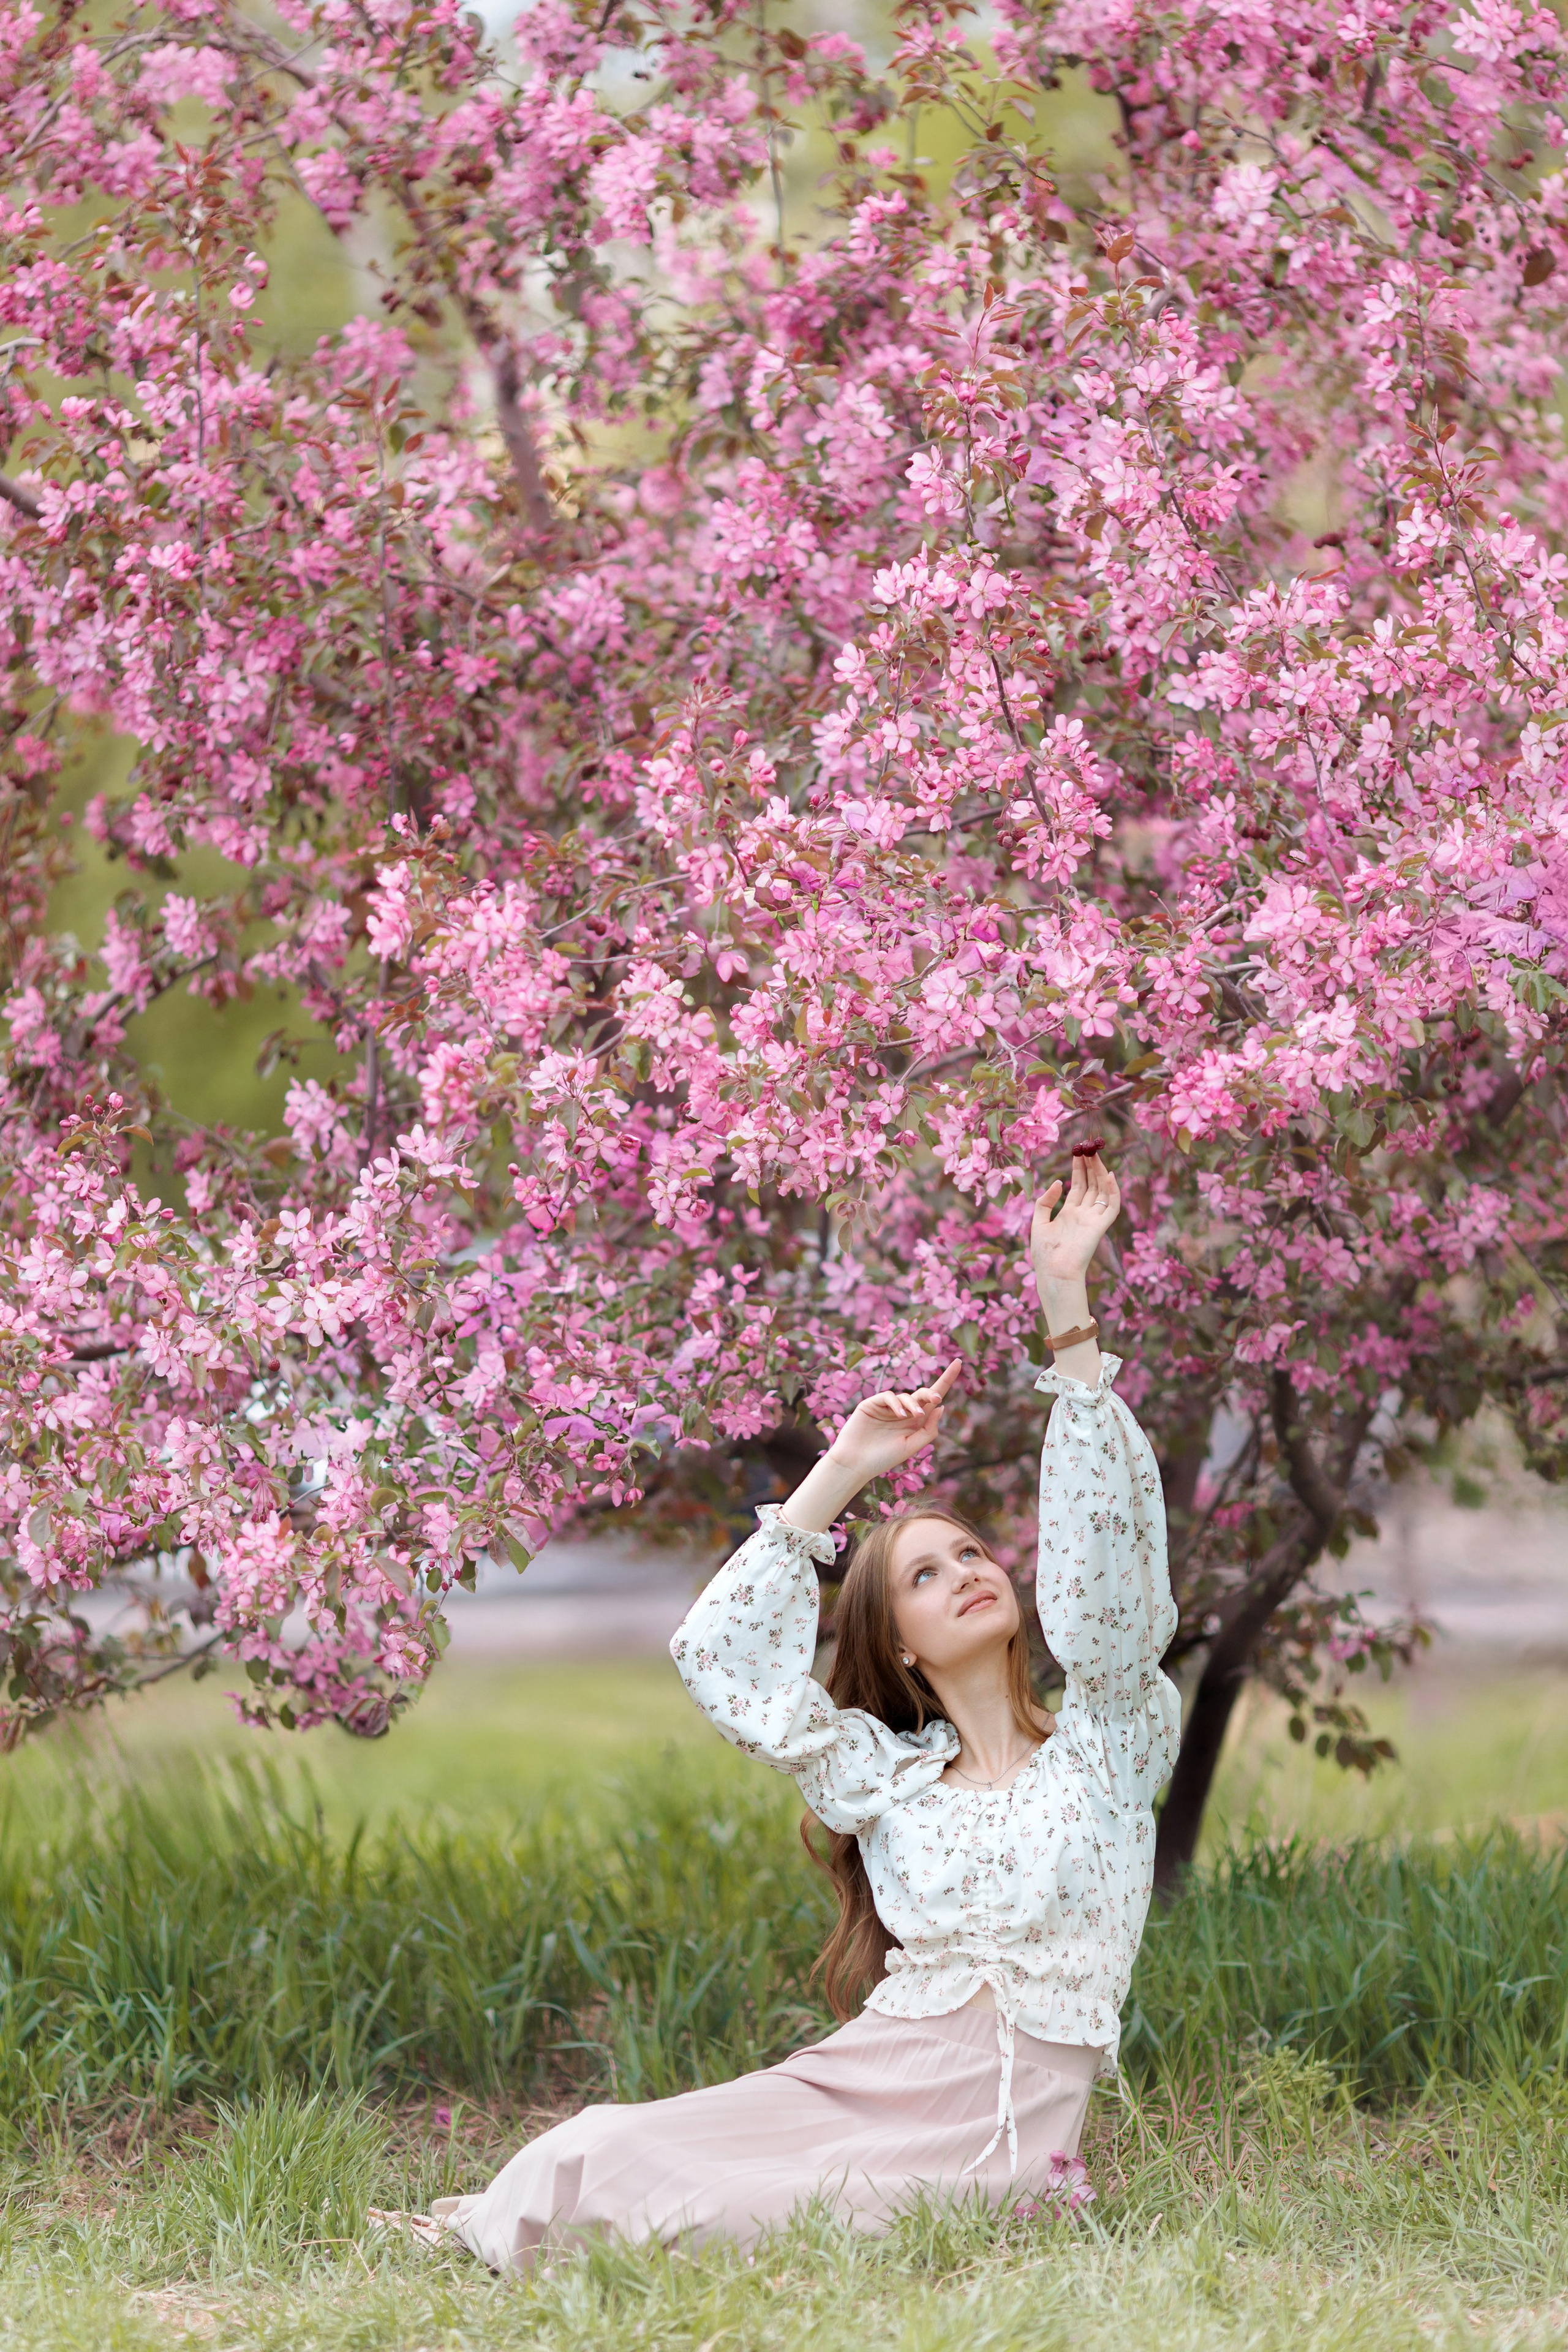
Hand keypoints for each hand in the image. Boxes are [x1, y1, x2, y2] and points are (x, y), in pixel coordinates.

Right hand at [826, 1359, 962, 1483]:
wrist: (856, 1463)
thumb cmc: (883, 1458)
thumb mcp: (911, 1447)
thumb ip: (929, 1429)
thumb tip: (941, 1406)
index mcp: (915, 1422)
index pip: (933, 1399)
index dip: (946, 1380)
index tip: (959, 1363)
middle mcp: (903, 1412)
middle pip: (922, 1395)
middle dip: (931, 1393)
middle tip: (936, 1398)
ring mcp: (887, 1407)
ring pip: (906, 1396)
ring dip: (913, 1404)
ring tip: (914, 1416)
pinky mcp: (871, 1404)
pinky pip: (888, 1396)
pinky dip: (896, 1403)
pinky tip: (900, 1414)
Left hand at [1030, 1151, 1119, 1289]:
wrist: (1053, 1272)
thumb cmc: (1044, 1253)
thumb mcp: (1038, 1222)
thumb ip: (1046, 1201)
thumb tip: (1059, 1182)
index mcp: (1069, 1214)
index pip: (1078, 1186)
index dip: (1079, 1169)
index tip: (1078, 1152)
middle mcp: (1083, 1214)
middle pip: (1091, 1185)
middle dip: (1090, 1166)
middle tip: (1088, 1147)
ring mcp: (1093, 1220)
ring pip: (1101, 1191)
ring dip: (1100, 1173)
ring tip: (1095, 1154)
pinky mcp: (1101, 1227)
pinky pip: (1112, 1206)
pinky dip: (1113, 1191)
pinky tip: (1109, 1175)